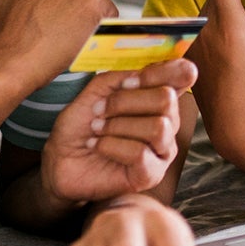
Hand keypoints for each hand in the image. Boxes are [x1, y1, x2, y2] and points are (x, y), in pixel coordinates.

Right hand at [0, 0, 116, 85]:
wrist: (13, 56)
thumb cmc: (10, 25)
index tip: (46, 9)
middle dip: (73, 2)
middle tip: (53, 23)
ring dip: (87, 14)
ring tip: (63, 31)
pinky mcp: (97, 2)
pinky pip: (109, 15)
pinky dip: (100, 27)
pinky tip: (78, 36)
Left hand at [41, 58, 197, 203]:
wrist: (60, 158)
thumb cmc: (82, 124)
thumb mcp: (97, 91)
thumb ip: (122, 77)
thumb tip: (140, 75)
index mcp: (159, 97)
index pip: (184, 74)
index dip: (160, 71)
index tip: (128, 81)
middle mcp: (168, 122)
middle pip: (166, 99)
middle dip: (125, 101)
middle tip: (100, 110)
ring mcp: (162, 150)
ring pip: (158, 127)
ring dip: (117, 125)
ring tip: (97, 129)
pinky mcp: (151, 174)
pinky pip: (140, 153)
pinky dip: (111, 145)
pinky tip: (97, 145)